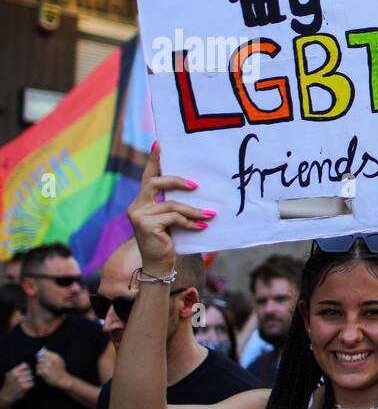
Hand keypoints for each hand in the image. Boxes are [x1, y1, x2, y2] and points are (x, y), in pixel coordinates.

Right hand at [0, 363, 33, 404]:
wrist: (6, 396)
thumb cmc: (9, 384)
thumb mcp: (9, 375)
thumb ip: (17, 369)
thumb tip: (26, 364)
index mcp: (13, 372)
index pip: (25, 365)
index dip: (26, 368)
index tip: (24, 372)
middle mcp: (17, 376)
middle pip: (30, 371)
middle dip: (28, 375)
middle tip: (24, 379)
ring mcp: (21, 381)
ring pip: (32, 377)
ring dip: (29, 380)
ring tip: (24, 383)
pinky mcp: (25, 387)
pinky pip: (32, 383)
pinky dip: (30, 385)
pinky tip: (26, 386)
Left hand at [34, 350, 70, 390]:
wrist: (63, 379)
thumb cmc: (61, 370)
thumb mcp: (60, 361)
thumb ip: (52, 356)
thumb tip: (43, 353)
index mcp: (55, 356)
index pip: (44, 353)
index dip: (43, 356)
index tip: (43, 359)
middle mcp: (51, 360)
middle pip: (39, 359)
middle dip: (40, 363)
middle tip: (43, 367)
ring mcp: (47, 365)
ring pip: (38, 365)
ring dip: (39, 368)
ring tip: (44, 371)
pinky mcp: (44, 371)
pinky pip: (38, 370)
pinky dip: (39, 373)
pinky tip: (43, 374)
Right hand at [127, 143, 212, 272]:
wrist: (159, 265)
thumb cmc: (167, 240)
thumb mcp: (169, 219)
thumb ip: (172, 205)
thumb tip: (194, 188)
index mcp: (141, 202)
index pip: (148, 177)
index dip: (154, 161)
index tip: (159, 144)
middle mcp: (136, 206)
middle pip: (156, 183)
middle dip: (177, 181)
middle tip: (196, 186)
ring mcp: (138, 216)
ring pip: (171, 205)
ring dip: (194, 210)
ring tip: (210, 214)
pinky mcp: (146, 226)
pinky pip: (174, 218)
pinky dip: (190, 222)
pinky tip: (201, 226)